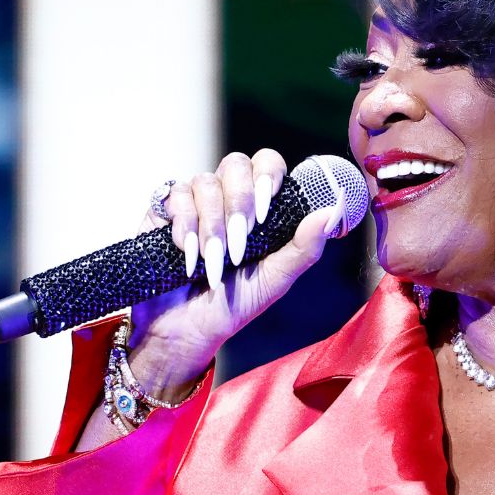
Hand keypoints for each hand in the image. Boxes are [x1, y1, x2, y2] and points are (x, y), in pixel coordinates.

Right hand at [126, 149, 343, 397]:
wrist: (186, 332)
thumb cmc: (233, 307)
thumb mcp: (275, 280)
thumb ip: (305, 247)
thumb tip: (331, 211)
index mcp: (258, 208)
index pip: (267, 163)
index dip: (267, 175)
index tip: (265, 209)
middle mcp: (226, 197)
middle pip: (235, 164)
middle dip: (238, 203)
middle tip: (239, 244)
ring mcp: (193, 202)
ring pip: (204, 182)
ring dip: (211, 225)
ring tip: (213, 263)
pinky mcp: (162, 211)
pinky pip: (173, 195)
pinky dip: (183, 226)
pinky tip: (187, 255)